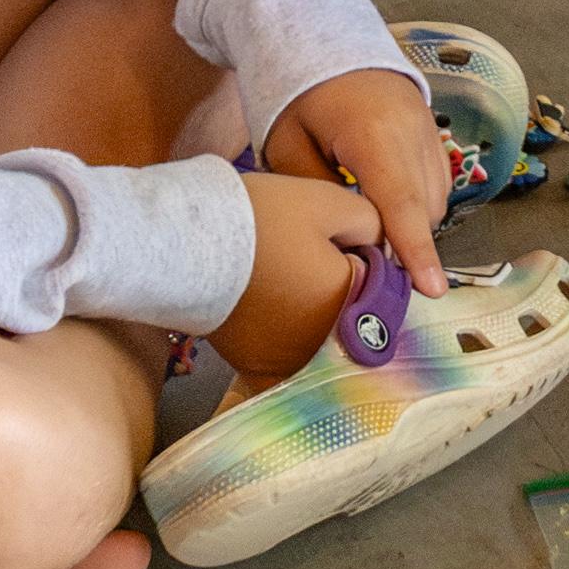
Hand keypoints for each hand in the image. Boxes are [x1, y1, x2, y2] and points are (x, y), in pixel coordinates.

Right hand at [225, 166, 392, 372]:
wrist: (186, 243)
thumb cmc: (260, 218)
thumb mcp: (330, 202)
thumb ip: (372, 223)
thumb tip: (380, 242)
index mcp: (350, 305)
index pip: (383, 286)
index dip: (365, 258)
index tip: (344, 242)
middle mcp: (324, 344)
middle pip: (352, 318)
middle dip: (342, 289)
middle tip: (310, 256)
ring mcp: (286, 361)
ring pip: (319, 339)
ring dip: (313, 314)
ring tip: (284, 275)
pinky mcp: (254, 365)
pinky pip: (284, 357)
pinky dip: (284, 337)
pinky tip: (269, 306)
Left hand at [264, 64, 453, 288]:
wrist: (329, 41)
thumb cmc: (299, 94)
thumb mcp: (289, 144)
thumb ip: (319, 193)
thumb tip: (349, 235)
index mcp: (374, 136)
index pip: (401, 205)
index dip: (416, 250)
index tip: (431, 290)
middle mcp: (412, 134)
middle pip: (423, 209)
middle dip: (407, 246)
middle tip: (375, 274)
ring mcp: (428, 131)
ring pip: (435, 199)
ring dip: (413, 225)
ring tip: (377, 240)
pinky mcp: (432, 132)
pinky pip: (436, 182)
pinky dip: (418, 205)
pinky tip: (388, 212)